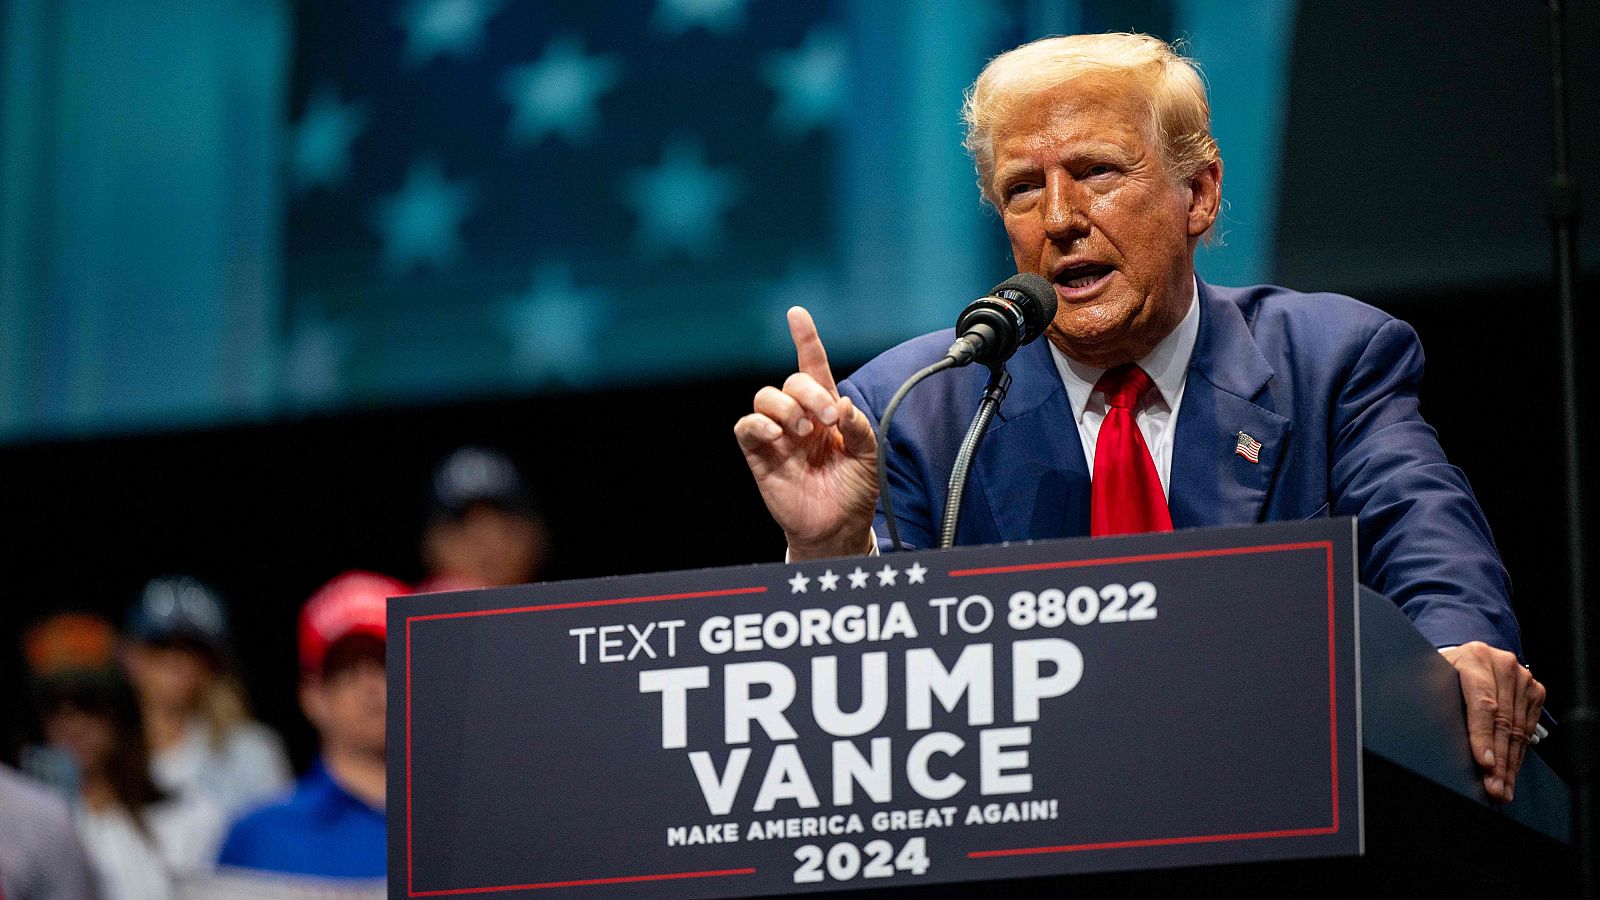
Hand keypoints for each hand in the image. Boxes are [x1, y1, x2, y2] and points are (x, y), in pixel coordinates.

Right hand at [735, 307, 878, 559]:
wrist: (838, 527)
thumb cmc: (854, 490)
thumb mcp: (869, 455)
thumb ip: (859, 427)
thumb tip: (841, 406)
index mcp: (826, 410)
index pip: (813, 367)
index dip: (805, 339)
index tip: (796, 314)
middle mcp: (799, 417)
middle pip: (793, 381)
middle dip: (810, 392)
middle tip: (827, 420)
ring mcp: (778, 435)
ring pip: (766, 397)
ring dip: (787, 407)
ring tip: (804, 432)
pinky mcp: (760, 455)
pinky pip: (746, 427)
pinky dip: (759, 424)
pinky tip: (779, 436)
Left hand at [1439, 641, 1545, 802]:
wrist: (1469, 657)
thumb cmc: (1447, 671)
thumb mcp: (1434, 677)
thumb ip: (1434, 697)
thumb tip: (1422, 728)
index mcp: (1475, 659)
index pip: (1482, 704)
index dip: (1483, 736)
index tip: (1484, 762)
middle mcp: (1503, 666)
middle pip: (1503, 722)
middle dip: (1498, 760)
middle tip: (1494, 786)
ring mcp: (1523, 678)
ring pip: (1518, 730)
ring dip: (1510, 764)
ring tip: (1502, 787)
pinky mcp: (1535, 691)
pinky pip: (1528, 729)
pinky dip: (1519, 754)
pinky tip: (1511, 772)